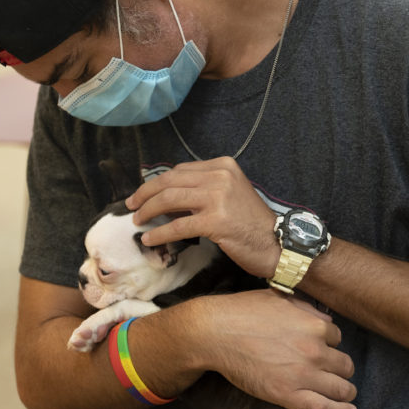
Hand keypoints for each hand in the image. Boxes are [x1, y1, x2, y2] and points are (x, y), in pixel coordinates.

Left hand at [125, 158, 279, 277]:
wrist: (276, 243)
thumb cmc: (251, 223)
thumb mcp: (229, 194)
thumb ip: (202, 189)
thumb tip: (165, 198)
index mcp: (223, 165)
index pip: (179, 170)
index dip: (156, 183)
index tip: (142, 194)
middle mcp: (220, 176)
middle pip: (170, 181)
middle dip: (145, 194)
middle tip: (131, 206)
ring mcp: (218, 197)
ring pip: (169, 200)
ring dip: (147, 211)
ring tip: (137, 222)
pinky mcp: (215, 221)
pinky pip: (177, 226)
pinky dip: (159, 233)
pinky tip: (149, 240)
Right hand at [189, 289, 357, 408]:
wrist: (216, 332)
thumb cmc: (243, 311)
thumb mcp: (279, 298)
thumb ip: (305, 308)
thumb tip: (323, 318)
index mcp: (314, 325)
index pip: (337, 337)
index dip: (330, 343)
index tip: (323, 348)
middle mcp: (314, 350)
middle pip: (344, 364)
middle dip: (341, 368)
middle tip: (334, 372)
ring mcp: (303, 375)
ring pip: (340, 387)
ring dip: (346, 390)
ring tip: (345, 393)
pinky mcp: (287, 395)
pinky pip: (323, 408)